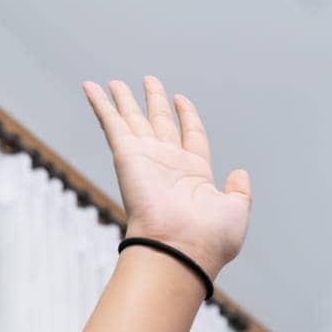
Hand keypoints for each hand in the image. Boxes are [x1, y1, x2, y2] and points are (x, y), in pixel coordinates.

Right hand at [83, 76, 250, 279]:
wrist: (181, 250)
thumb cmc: (210, 239)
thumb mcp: (236, 211)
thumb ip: (239, 191)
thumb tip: (240, 173)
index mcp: (195, 175)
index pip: (191, 136)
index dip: (186, 116)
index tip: (181, 99)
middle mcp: (169, 165)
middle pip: (160, 123)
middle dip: (155, 102)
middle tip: (149, 81)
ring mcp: (147, 160)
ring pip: (133, 120)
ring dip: (124, 101)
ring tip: (115, 82)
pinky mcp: (127, 157)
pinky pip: (112, 123)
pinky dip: (101, 105)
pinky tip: (92, 87)